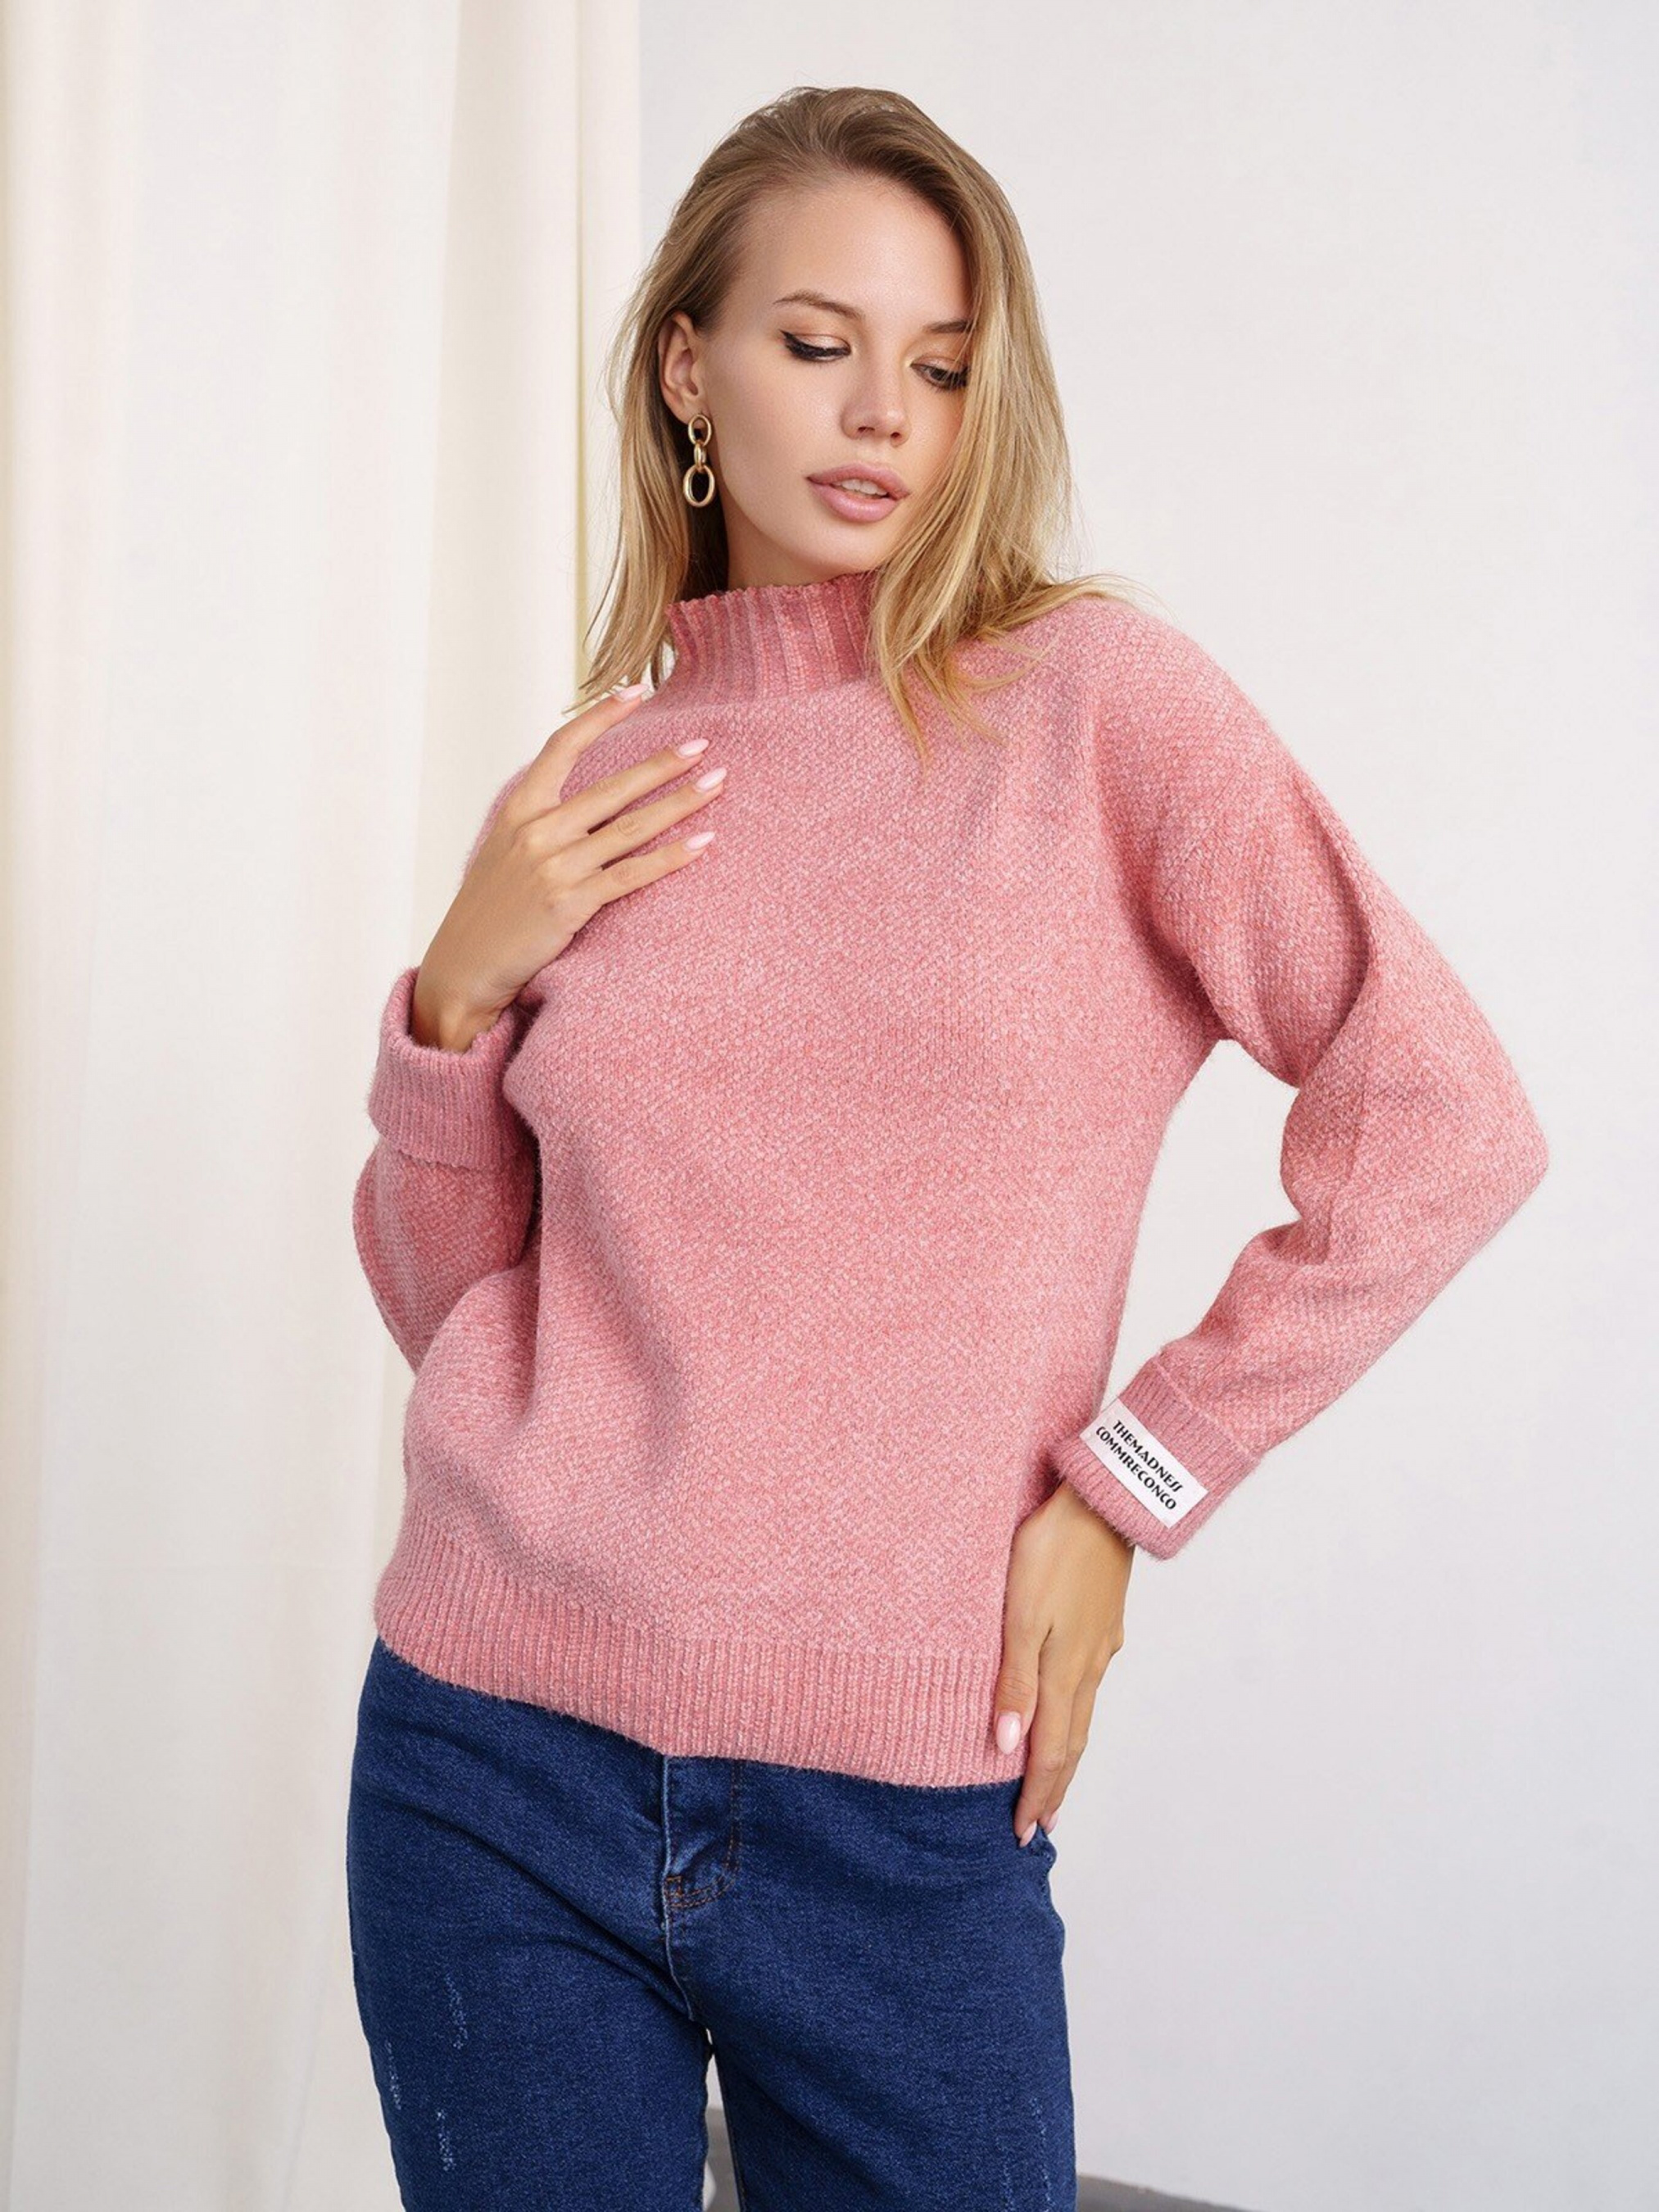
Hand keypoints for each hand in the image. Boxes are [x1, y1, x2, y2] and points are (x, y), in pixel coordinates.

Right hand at [417, 685, 728, 1031]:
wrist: (462, 968)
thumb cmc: (487, 914)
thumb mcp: (501, 853)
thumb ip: (538, 824)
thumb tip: (583, 806)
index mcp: (518, 810)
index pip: (563, 746)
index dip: (601, 715)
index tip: (636, 691)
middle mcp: (537, 831)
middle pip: (612, 787)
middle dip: (663, 763)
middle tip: (704, 744)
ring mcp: (554, 866)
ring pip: (630, 827)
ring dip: (679, 803)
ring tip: (717, 783)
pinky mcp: (570, 903)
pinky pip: (631, 874)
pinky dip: (671, 857)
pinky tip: (703, 843)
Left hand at [993, 1478, 1131, 1844]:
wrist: (1104, 1502)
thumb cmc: (1053, 1550)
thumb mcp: (1019, 1612)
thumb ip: (1014, 1678)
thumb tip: (1009, 1745)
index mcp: (1065, 1670)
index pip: (1049, 1750)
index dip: (1036, 1793)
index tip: (1023, 1831)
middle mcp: (1088, 1667)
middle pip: (1071, 1742)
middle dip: (1054, 1786)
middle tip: (1041, 1824)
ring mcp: (1101, 1645)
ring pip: (1083, 1716)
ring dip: (1067, 1756)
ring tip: (1054, 1784)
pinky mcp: (1105, 1625)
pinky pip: (1089, 1688)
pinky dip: (1076, 1718)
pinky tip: (1069, 1713)